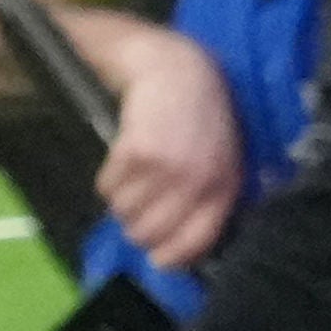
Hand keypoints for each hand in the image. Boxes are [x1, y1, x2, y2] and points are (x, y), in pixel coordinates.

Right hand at [96, 30, 246, 267]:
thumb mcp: (224, 160)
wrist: (178, 72)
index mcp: (222, 188)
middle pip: (148, 234)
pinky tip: (125, 160)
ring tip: (136, 177)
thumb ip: (210, 200)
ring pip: (123, 213)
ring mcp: (164, 168)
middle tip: (138, 210)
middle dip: (136, 228)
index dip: (170, 258)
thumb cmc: (203, 120)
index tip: (156, 259)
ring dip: (122, 201)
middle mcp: (195, 182)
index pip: (194, 243)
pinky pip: (106, 187)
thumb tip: (182, 248)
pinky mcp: (133, 152)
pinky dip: (108, 180)